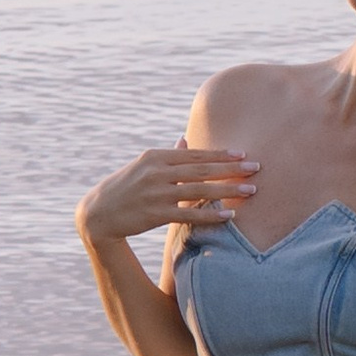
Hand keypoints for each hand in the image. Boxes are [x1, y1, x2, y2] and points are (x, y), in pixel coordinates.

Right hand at [77, 143, 261, 243]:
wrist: (98, 213)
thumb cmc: (125, 188)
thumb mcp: (143, 166)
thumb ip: (168, 156)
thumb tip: (185, 141)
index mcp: (156, 157)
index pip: (195, 154)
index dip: (221, 154)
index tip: (243, 154)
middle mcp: (157, 172)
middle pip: (202, 169)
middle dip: (232, 169)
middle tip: (257, 168)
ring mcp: (156, 193)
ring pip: (199, 189)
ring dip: (228, 190)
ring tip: (251, 191)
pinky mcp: (155, 214)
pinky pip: (189, 213)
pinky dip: (210, 213)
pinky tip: (228, 214)